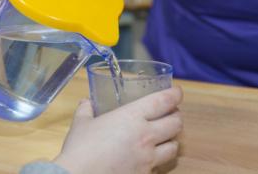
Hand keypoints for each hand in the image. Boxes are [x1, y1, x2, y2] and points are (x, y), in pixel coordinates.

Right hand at [54, 86, 183, 173]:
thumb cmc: (79, 149)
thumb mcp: (81, 124)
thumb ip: (86, 110)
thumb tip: (86, 102)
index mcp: (132, 116)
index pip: (164, 101)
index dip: (175, 94)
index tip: (177, 91)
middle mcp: (146, 136)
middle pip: (176, 123)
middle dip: (176, 117)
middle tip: (171, 113)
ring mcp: (148, 158)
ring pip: (174, 147)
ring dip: (171, 140)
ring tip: (164, 137)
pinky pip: (159, 166)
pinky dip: (157, 160)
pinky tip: (148, 158)